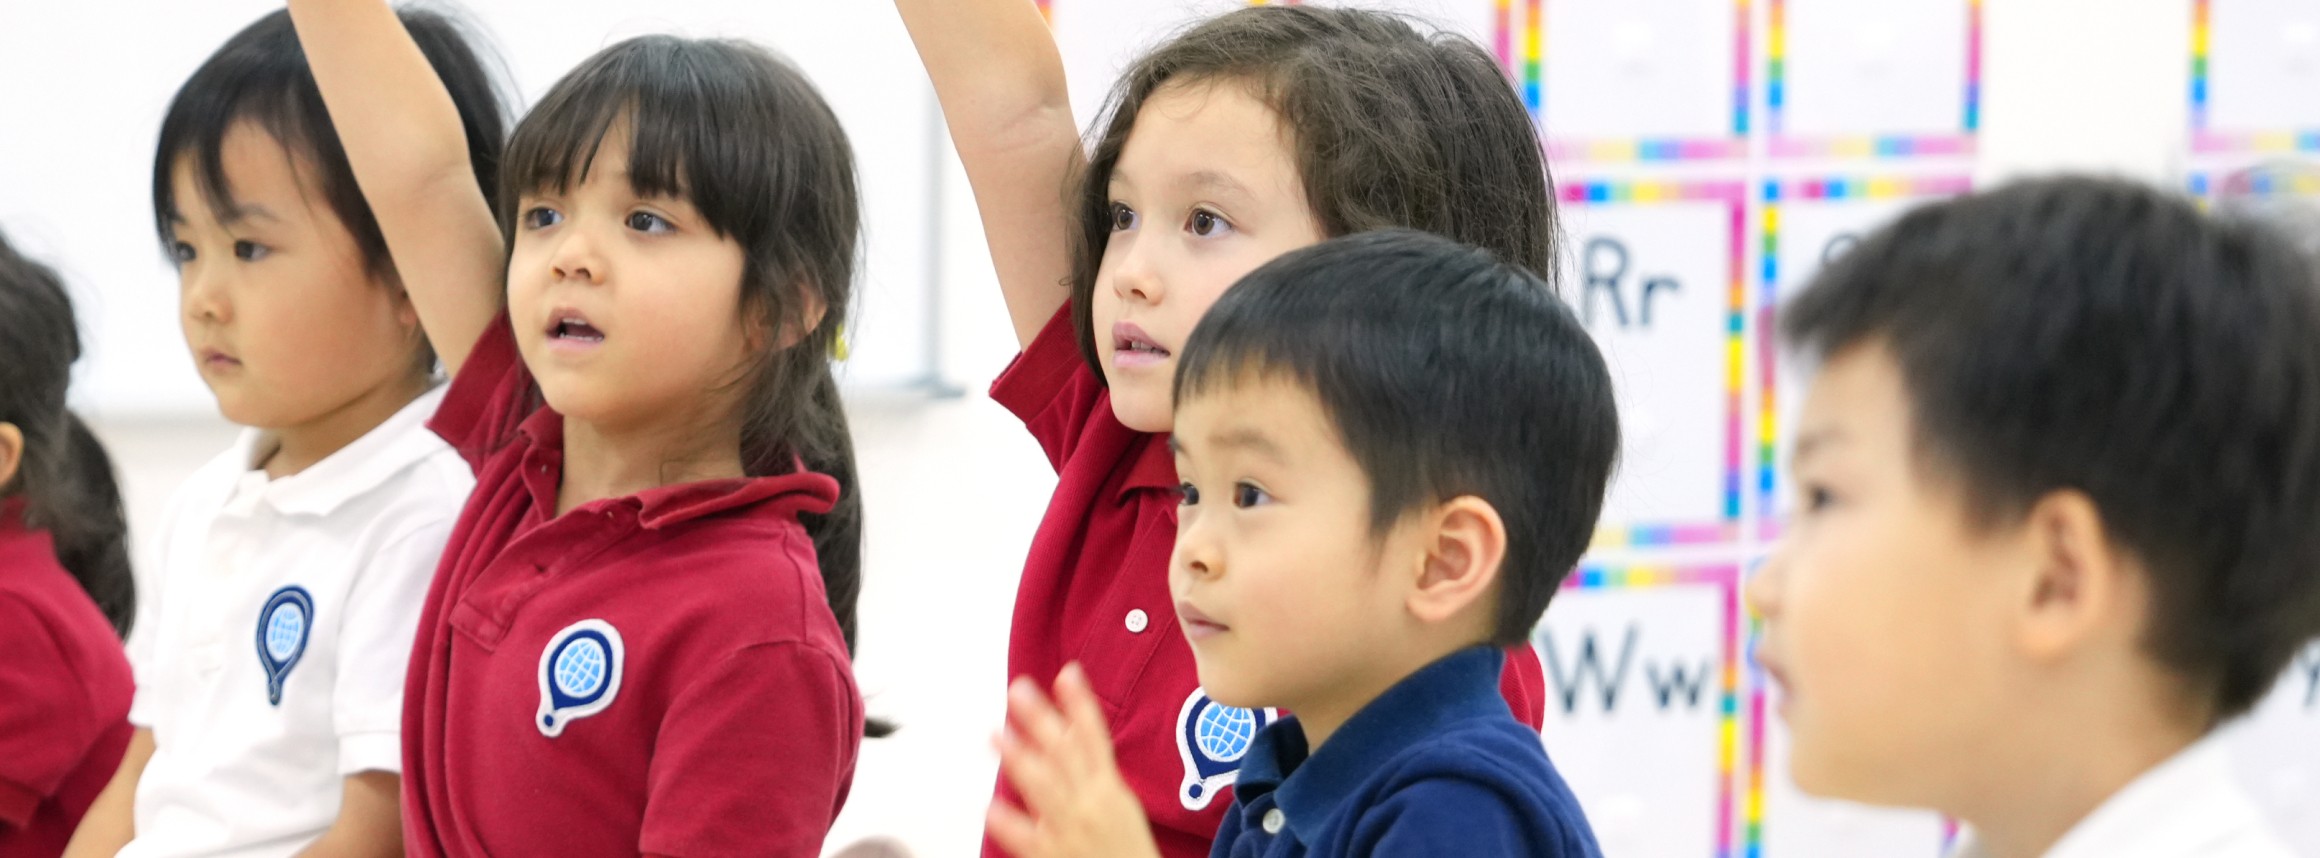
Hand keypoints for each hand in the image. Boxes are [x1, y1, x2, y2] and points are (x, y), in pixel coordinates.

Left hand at [987, 664, 1160, 857]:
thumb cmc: (1126, 849)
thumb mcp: (1120, 804)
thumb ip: (1094, 771)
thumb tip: (1072, 732)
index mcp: (1110, 790)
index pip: (1095, 738)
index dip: (1081, 705)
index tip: (1068, 673)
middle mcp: (1090, 804)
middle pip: (1065, 754)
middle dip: (1042, 720)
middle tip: (1019, 689)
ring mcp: (1070, 829)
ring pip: (1044, 788)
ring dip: (1019, 757)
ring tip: (995, 733)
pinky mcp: (1052, 855)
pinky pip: (1027, 838)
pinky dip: (1010, 823)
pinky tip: (992, 806)